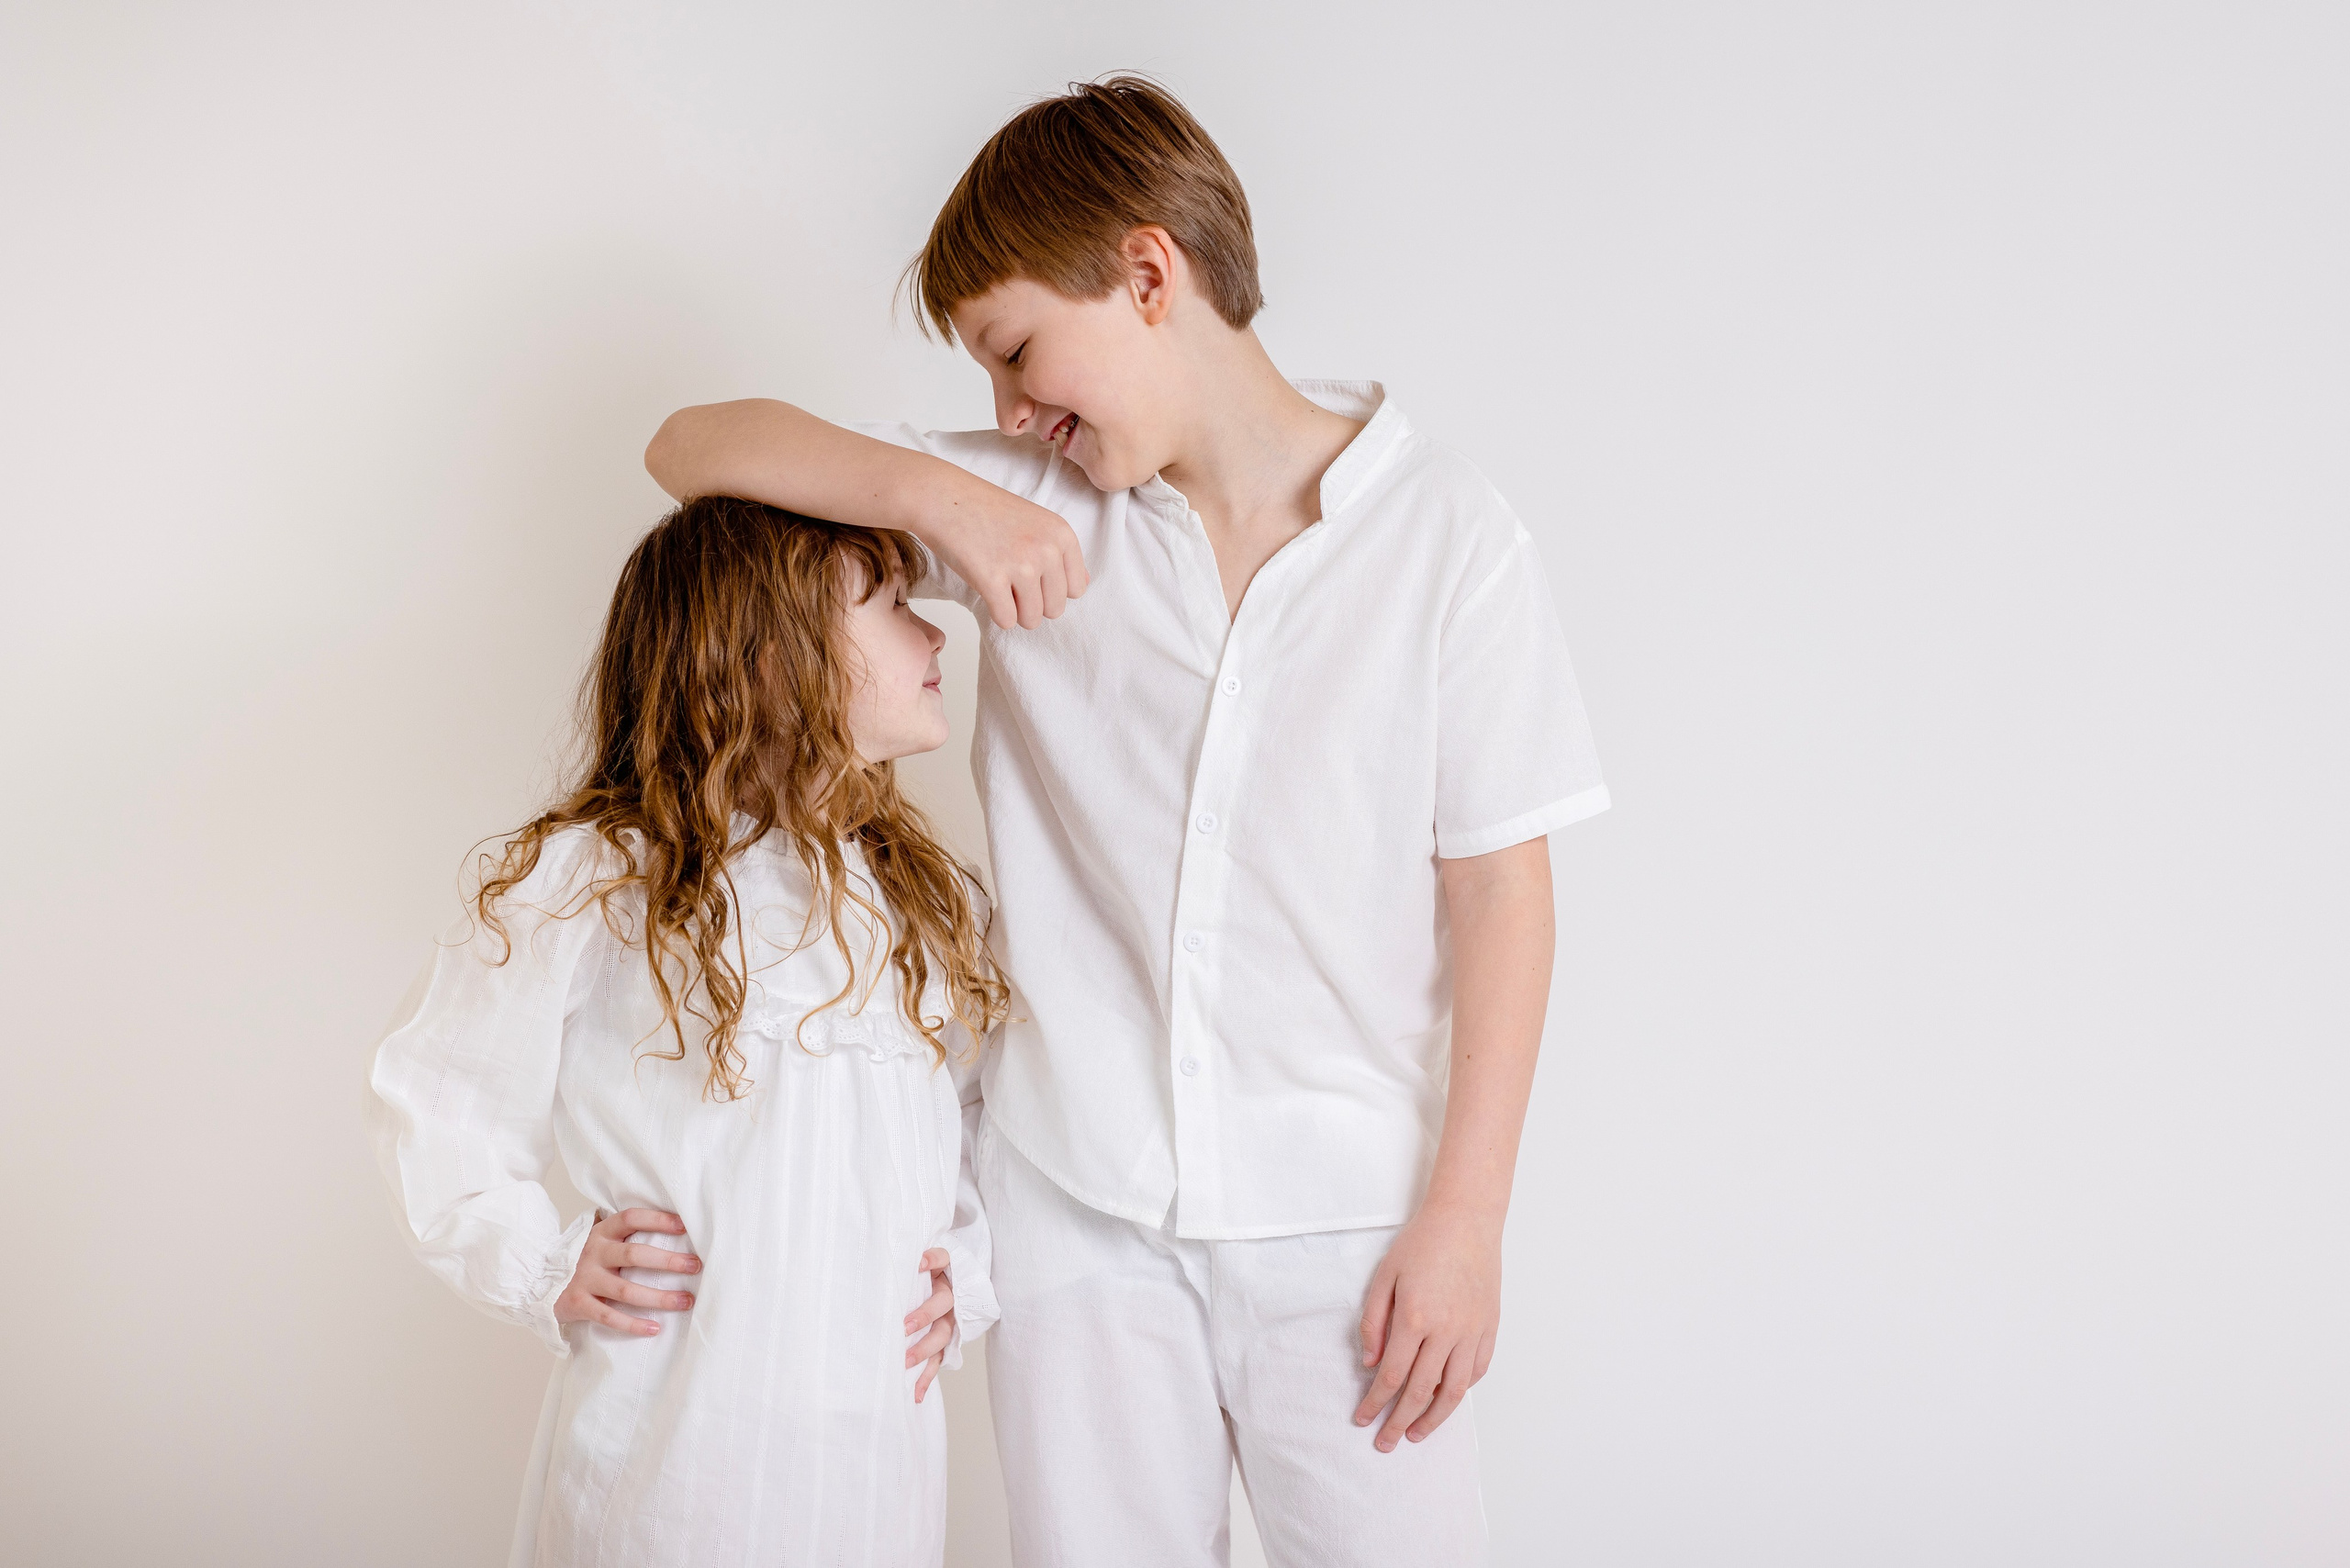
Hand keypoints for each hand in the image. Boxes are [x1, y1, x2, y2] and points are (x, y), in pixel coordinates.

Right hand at [553, 1207, 699, 1336]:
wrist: (540, 1280)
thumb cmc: (588, 1259)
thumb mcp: (604, 1240)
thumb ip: (629, 1235)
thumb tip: (678, 1229)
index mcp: (603, 1232)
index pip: (632, 1218)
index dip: (658, 1220)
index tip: (685, 1225)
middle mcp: (594, 1253)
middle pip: (635, 1255)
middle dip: (668, 1261)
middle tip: (696, 1266)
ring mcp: (585, 1279)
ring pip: (626, 1290)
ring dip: (659, 1297)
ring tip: (685, 1301)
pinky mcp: (578, 1304)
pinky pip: (609, 1317)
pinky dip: (632, 1324)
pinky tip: (655, 1328)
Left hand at [903, 1247, 956, 1401]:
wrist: (935, 1292)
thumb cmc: (910, 1279)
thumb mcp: (907, 1266)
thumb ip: (895, 1266)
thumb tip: (860, 1266)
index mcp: (940, 1271)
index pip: (941, 1259)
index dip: (932, 1260)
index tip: (919, 1264)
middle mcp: (947, 1294)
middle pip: (943, 1302)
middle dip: (924, 1315)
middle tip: (904, 1327)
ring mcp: (949, 1318)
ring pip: (943, 1333)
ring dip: (925, 1348)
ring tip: (907, 1361)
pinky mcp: (945, 1340)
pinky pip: (939, 1359)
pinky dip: (927, 1377)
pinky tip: (916, 1393)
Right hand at [925, 482, 1087, 630]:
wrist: (944, 497)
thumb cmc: (987, 511)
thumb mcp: (1036, 522)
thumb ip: (1060, 554)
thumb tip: (1081, 586)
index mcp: (1062, 534)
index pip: (1076, 589)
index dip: (1052, 589)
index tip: (1031, 574)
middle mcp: (1046, 550)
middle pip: (1055, 609)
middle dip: (1033, 604)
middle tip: (1010, 581)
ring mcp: (1021, 565)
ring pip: (1032, 620)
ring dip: (1015, 612)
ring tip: (999, 587)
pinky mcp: (992, 580)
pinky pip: (1006, 621)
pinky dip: (996, 614)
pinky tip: (986, 590)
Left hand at [1354, 1203, 1501, 1450]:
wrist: (1467, 1220)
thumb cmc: (1422, 1243)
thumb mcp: (1383, 1276)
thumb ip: (1373, 1322)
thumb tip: (1369, 1364)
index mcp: (1415, 1317)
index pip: (1391, 1376)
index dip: (1375, 1403)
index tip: (1362, 1420)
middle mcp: (1446, 1331)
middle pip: (1420, 1391)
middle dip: (1399, 1422)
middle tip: (1385, 1443)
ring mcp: (1472, 1331)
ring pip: (1454, 1390)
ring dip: (1434, 1418)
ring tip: (1417, 1434)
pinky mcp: (1490, 1327)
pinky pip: (1477, 1370)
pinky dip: (1461, 1390)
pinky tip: (1446, 1399)